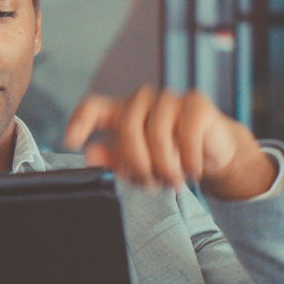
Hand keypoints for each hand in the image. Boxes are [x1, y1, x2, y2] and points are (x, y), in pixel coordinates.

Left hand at [63, 86, 275, 199]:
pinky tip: (192, 171)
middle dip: (137, 161)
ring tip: (173, 181)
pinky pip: (187, 133)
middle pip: (128, 126)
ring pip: (157, 132)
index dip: (80, 121)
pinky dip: (188, 159)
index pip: (93, 106)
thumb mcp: (137, 165)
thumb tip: (90, 154)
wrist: (211, 155)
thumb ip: (113, 160)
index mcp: (121, 112)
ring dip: (165, 165)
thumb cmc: (168, 157)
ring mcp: (169, 99)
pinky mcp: (196, 104)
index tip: (71, 141)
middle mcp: (142, 100)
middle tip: (150, 184)